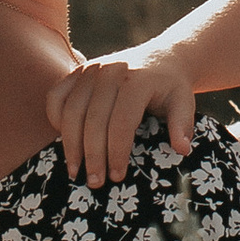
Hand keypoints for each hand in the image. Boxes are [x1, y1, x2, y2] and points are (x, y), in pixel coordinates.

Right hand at [48, 44, 194, 187]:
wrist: (161, 58)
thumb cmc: (171, 87)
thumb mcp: (184, 103)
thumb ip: (182, 125)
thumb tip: (182, 150)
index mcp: (136, 80)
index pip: (121, 122)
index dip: (116, 152)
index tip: (117, 176)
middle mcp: (110, 71)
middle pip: (93, 120)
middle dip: (92, 155)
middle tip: (94, 182)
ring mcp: (90, 69)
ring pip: (70, 111)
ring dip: (70, 144)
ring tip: (75, 170)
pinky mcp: (77, 71)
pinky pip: (56, 97)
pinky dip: (55, 119)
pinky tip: (65, 141)